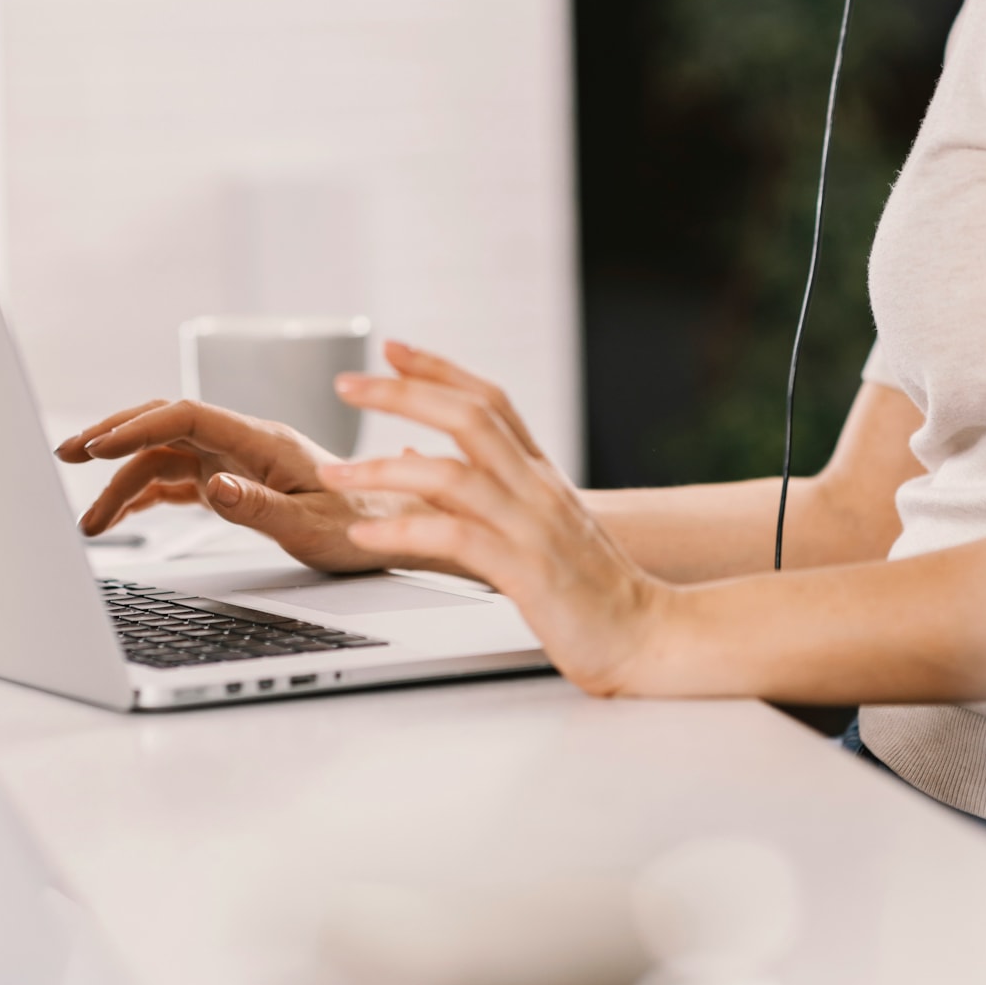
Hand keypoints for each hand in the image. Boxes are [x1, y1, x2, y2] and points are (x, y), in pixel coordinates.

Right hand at [55, 397, 441, 574]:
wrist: (398, 526)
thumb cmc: (364, 527)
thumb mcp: (313, 526)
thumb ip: (260, 507)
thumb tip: (213, 485)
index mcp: (264, 439)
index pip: (187, 416)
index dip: (138, 426)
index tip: (97, 447)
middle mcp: (245, 441)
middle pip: (166, 424)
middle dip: (114, 435)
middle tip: (66, 453)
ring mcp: (237, 459)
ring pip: (166, 456)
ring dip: (123, 480)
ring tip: (88, 521)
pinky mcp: (236, 480)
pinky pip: (179, 479)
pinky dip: (144, 494)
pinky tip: (119, 516)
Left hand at [320, 341, 668, 694]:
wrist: (647, 635)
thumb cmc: (589, 587)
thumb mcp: (533, 524)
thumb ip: (479, 485)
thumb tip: (412, 450)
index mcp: (539, 473)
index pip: (488, 399)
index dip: (439, 368)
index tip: (391, 348)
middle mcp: (536, 488)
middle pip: (468, 416)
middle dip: (402, 393)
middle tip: (348, 384)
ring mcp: (533, 527)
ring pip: (453, 474)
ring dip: (385, 468)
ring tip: (338, 472)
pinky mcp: (527, 573)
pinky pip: (457, 539)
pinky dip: (406, 530)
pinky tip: (369, 532)